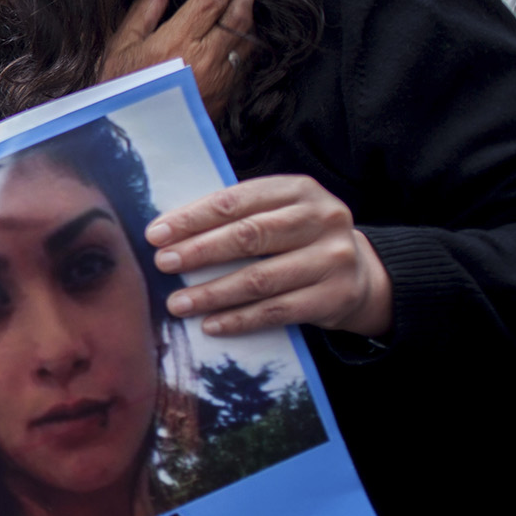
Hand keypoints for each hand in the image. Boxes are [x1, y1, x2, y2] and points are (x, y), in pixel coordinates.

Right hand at [101, 0, 255, 113]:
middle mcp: (204, 57)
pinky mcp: (225, 94)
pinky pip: (244, 62)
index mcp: (177, 41)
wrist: (133, 136)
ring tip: (248, 1)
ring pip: (246, 39)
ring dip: (250, 17)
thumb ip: (144, 11)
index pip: (211, 1)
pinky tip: (243, 36)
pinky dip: (247, 44)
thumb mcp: (121, 47)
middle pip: (237, 16)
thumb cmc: (121, 90)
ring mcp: (219, 77)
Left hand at [146, 175, 393, 338]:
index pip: (236, 202)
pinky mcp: (334, 297)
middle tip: (163, 264)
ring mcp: (332, 259)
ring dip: (212, 294)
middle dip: (198, 251)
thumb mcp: (276, 213)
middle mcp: (321, 219)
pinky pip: (277, 311)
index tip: (156, 234)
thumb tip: (169, 233)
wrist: (360, 272)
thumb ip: (235, 217)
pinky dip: (239, 319)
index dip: (192, 218)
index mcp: (299, 190)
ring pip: (260, 279)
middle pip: (248, 237)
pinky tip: (210, 325)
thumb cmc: (298, 238)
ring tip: (177, 304)